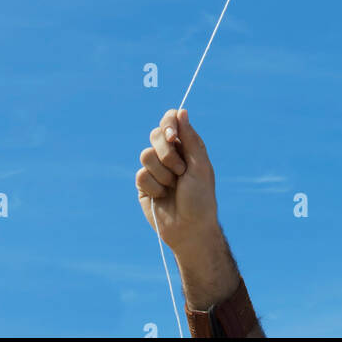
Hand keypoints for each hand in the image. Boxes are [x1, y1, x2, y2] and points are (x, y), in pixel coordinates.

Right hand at [136, 108, 218, 254]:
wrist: (189, 230)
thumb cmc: (201, 198)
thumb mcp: (200, 166)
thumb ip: (190, 139)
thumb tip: (182, 111)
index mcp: (185, 146)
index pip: (171, 120)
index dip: (168, 124)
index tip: (173, 137)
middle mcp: (169, 154)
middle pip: (155, 134)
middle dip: (167, 153)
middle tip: (180, 170)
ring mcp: (155, 169)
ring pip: (146, 154)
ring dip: (162, 173)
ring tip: (173, 187)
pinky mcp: (144, 184)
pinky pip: (141, 174)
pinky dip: (154, 186)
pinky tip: (162, 197)